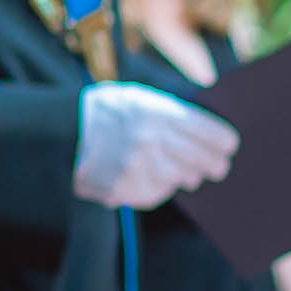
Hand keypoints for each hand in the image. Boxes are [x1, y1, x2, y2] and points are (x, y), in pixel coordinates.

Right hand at [72, 82, 239, 209]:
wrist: (61, 130)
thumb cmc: (108, 112)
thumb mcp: (142, 97)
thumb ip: (175, 111)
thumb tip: (211, 132)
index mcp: (158, 111)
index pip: (210, 132)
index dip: (224, 142)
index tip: (230, 147)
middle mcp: (150, 139)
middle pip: (201, 159)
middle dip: (213, 164)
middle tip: (218, 168)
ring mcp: (137, 166)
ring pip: (180, 178)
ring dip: (185, 176)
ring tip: (186, 173)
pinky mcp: (124, 188)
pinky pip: (156, 193)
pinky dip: (159, 187)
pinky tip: (153, 178)